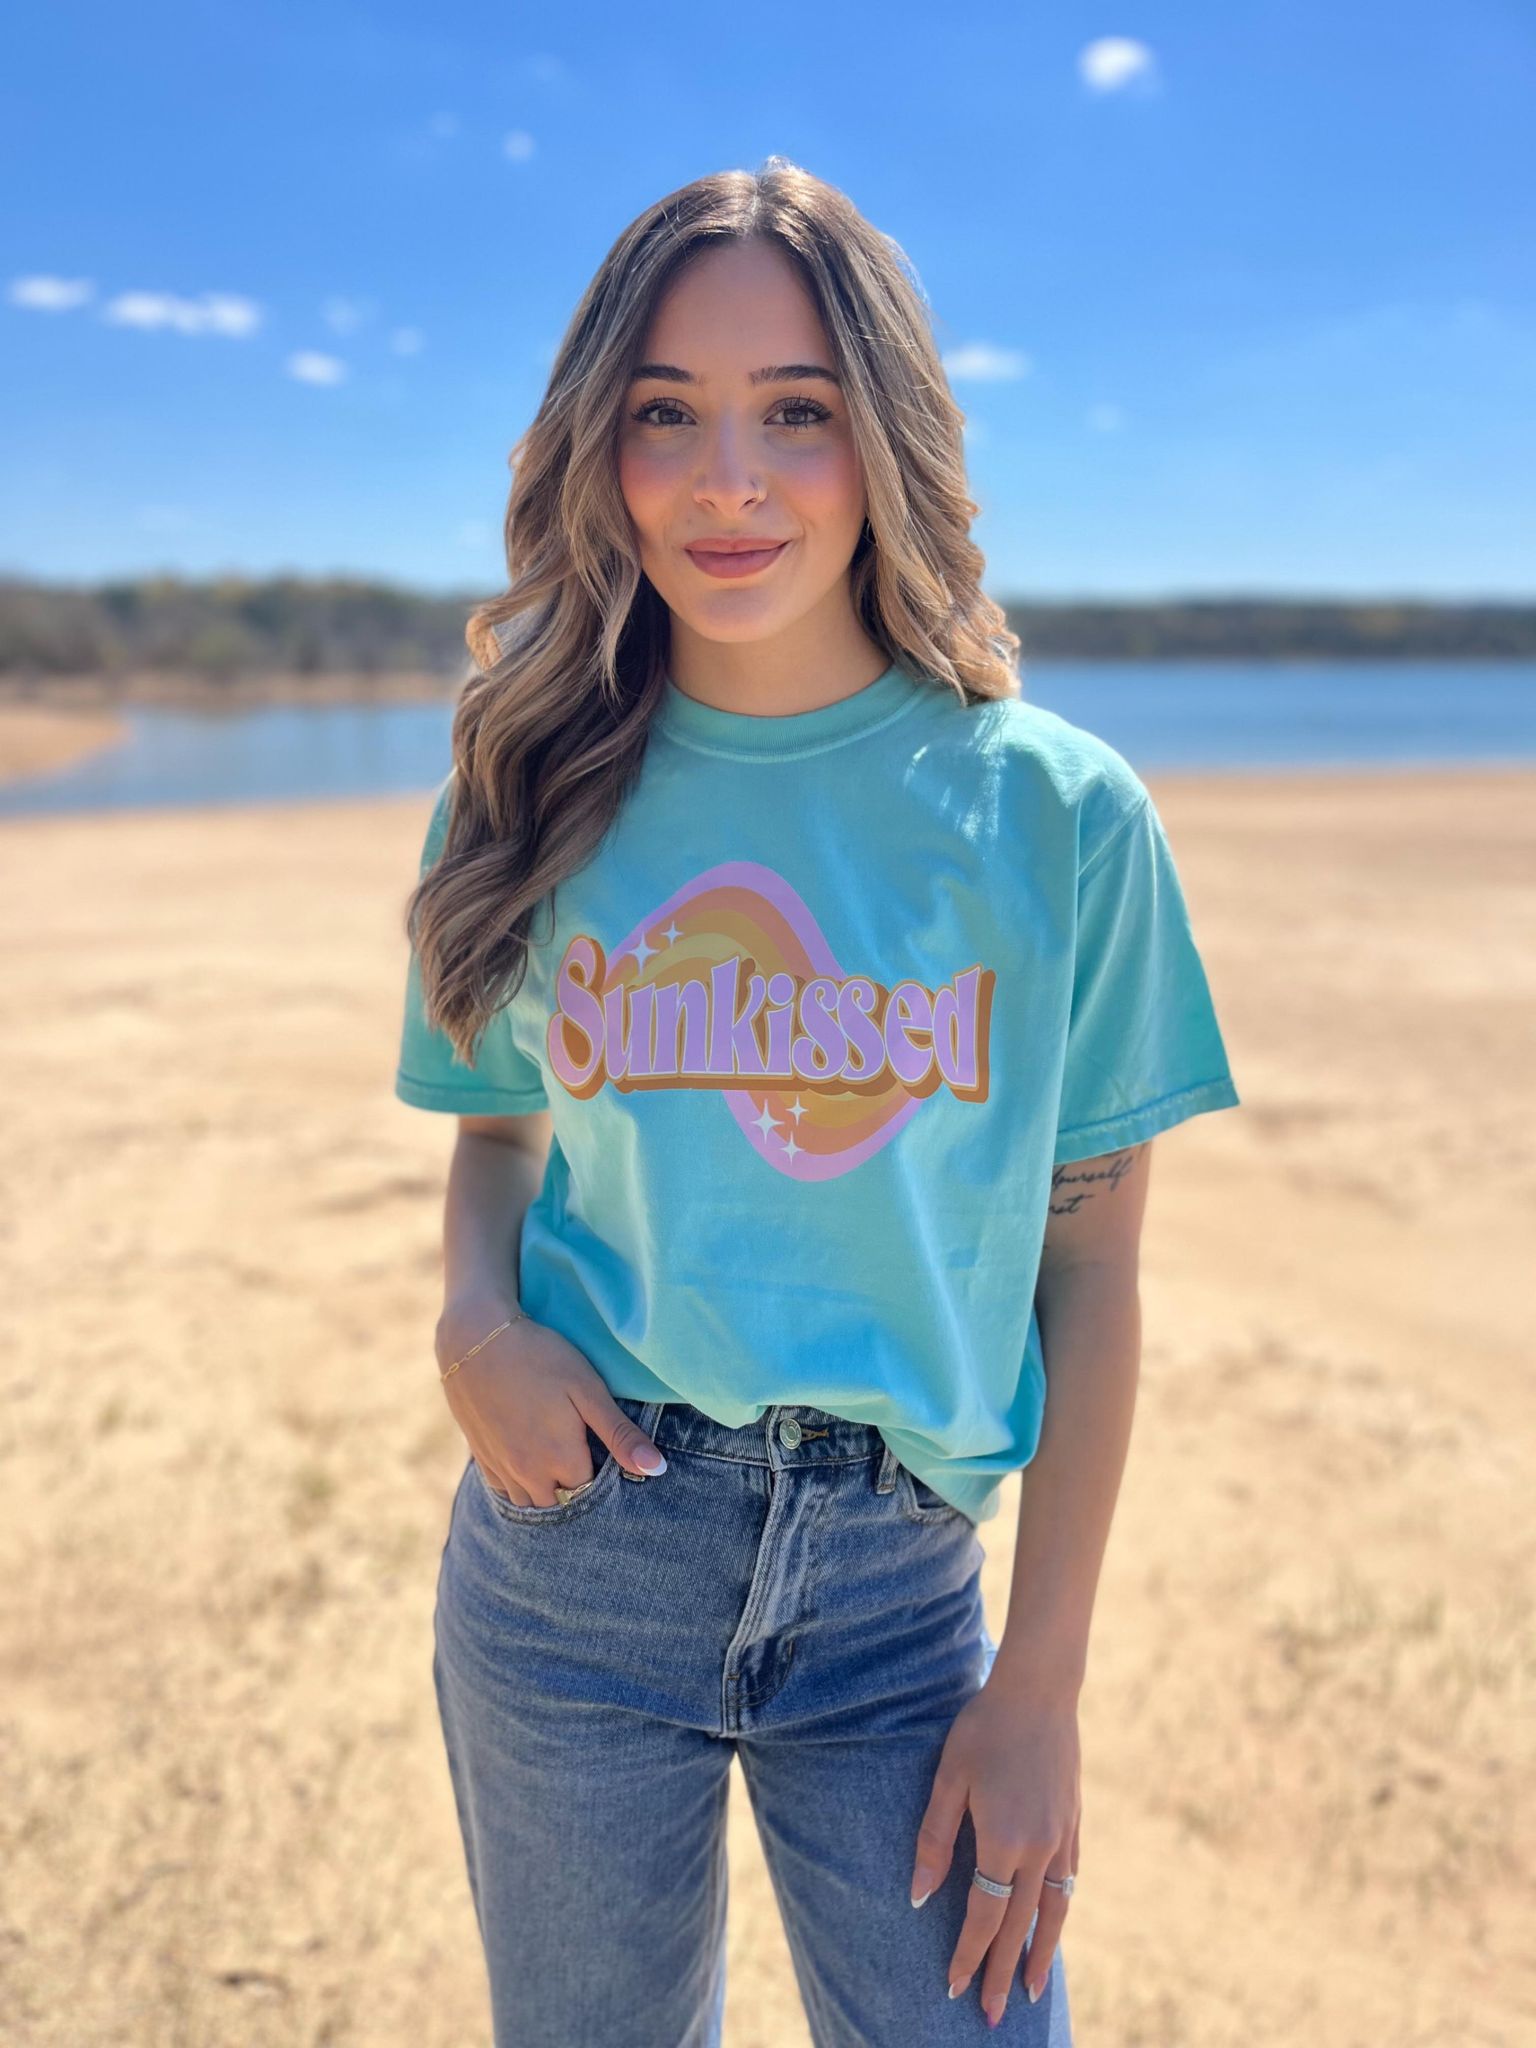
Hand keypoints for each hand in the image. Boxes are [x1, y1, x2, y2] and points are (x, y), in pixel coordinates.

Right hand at [434, 1296, 666, 1505]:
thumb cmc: (540, 1357)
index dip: (604, 1480)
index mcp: (561, 1459)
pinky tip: (530, 1466)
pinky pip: (505, 1491)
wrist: (475, 1340)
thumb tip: (657, 1469)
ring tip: (561, 1467)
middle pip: (561, 1504)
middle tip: (587, 1460)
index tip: (609, 1458)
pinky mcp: (482, 1457)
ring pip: (531, 1503)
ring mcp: (502, 1468)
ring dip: (548, 1493)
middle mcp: (529, 1474)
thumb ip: (620, 1434)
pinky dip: (521, 1487)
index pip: (591, 1493)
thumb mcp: (587, 1389)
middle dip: (577, 1491)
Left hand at [908, 1676, 1080, 2027]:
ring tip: (1033, 1989)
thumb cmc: (984, 1728)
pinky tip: (1053, 1925)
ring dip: (1041, 1954)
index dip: (969, 1954)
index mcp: (1004, 1841)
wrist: (1039, 1690)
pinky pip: (1068, 1882)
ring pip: (1054, 1912)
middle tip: (994, 2014)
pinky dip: (1060, 1912)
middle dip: (1004, 1972)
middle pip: (1020, 1926)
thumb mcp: (949, 1778)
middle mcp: (1039, 1848)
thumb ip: (934, 1839)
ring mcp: (1061, 1837)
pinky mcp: (1073, 1822)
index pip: (985, 1916)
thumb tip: (918, 1896)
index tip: (954, 1986)